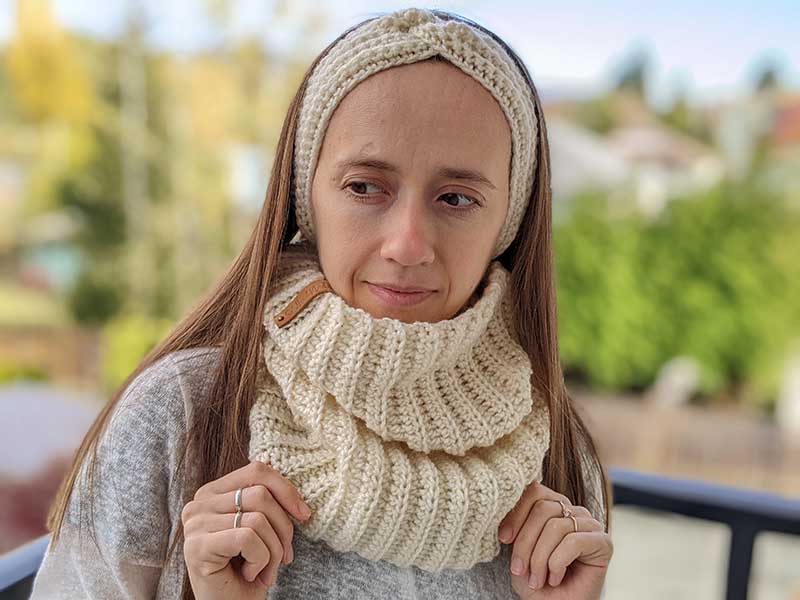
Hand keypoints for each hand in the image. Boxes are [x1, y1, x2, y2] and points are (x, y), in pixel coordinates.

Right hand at [182, 460, 311, 599]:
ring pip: (257, 518)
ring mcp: (195, 524)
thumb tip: (301, 503)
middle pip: (261, 495)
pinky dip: (261, 560)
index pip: (257, 471)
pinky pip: (248, 539)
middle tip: (285, 557)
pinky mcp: (197, 546)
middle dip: (284, 528)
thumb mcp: (261, 528)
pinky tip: (250, 574)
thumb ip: (268, 503)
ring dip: (274, 550)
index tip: (304, 514)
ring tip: (266, 570)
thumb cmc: (248, 567)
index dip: (286, 490)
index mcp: (213, 492)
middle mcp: (199, 503)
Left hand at [498, 480, 611, 598]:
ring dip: (540, 558)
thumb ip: (515, 527)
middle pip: (543, 508)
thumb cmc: (537, 581)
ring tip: (537, 579)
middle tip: (519, 570)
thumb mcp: (519, 551)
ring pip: (556, 527)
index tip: (503, 538)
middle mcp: (573, 510)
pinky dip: (557, 563)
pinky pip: (574, 542)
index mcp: (553, 506)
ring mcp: (590, 524)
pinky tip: (555, 578)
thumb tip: (503, 508)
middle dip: (525, 542)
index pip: (534, 491)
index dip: (516, 513)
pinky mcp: (603, 542)